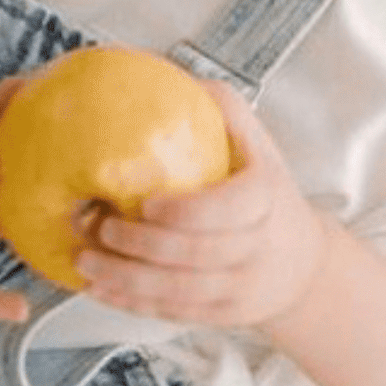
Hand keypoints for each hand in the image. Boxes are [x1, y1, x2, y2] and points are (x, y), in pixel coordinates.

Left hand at [74, 81, 325, 331]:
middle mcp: (257, 248)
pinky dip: (132, 304)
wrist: (302, 264)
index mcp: (265, 198)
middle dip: (139, 245)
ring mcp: (241, 288)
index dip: (185, 212)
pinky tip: (98, 289)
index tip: (143, 203)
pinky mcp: (222, 316)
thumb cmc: (265, 188)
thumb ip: (220, 106)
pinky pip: (174, 313)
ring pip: (179, 291)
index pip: (229, 210)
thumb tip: (162, 70)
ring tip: (82, 259)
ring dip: (125, 278)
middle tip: (94, 226)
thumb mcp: (257, 141)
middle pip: (195, 255)